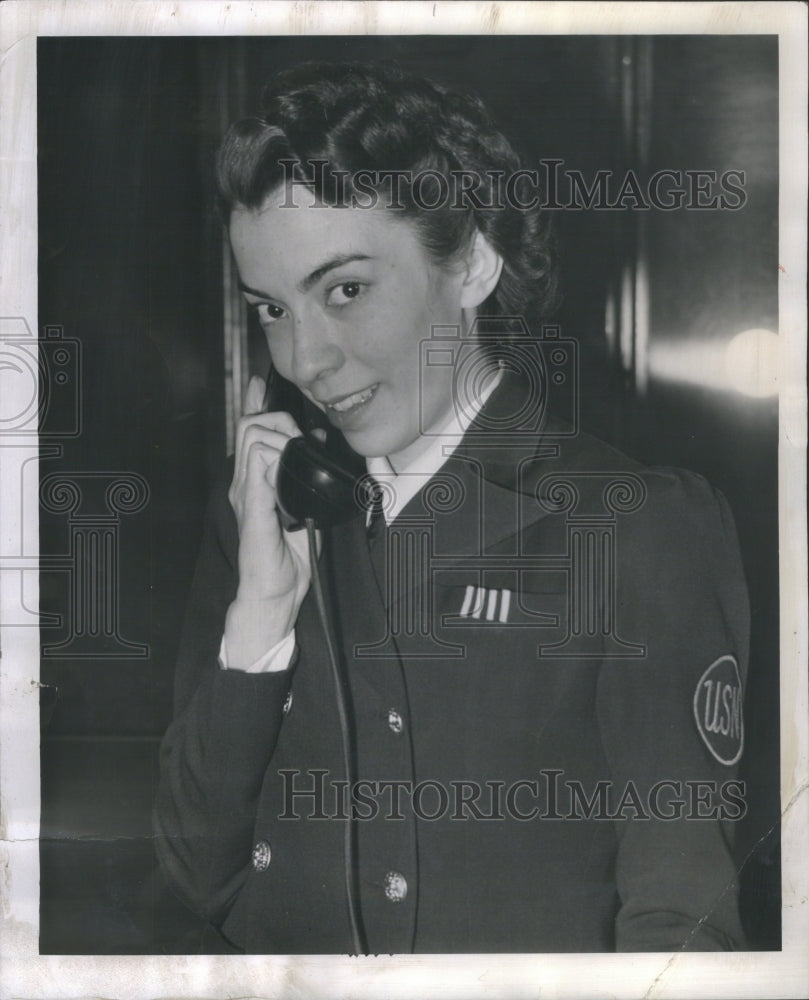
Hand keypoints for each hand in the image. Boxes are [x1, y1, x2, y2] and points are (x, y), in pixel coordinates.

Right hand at [224, 375, 316, 668]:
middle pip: (250, 426)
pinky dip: (274, 463)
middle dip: (279, 421)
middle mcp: (244, 484)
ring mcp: (245, 495)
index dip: (253, 403)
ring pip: (254, 440)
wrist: (274, 594)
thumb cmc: (288, 558)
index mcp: (254, 482)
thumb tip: (315, 447)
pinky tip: (285, 470)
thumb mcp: (303, 508)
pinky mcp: (251, 510)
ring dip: (281, 440)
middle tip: (302, 439)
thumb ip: (303, 479)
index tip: (259, 383)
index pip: (247, 432)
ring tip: (297, 457)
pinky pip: (257, 470)